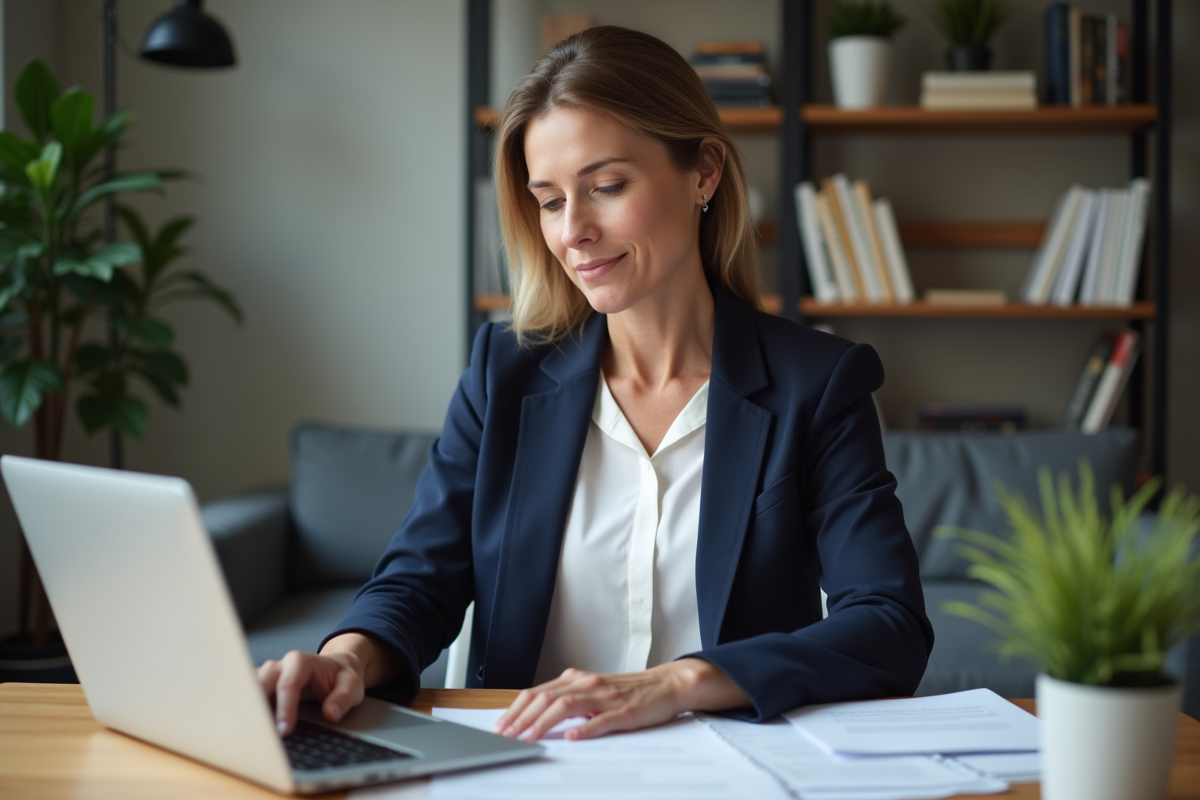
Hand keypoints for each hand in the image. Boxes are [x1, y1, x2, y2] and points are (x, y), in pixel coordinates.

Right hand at [257, 632, 399, 735]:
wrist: (333, 670)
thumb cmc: (340, 678)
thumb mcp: (352, 685)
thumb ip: (343, 698)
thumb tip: (331, 713)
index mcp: (300, 662)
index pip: (287, 685)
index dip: (285, 708)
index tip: (284, 730)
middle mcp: (279, 666)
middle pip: (260, 683)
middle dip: (256, 707)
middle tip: (256, 733)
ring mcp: (266, 675)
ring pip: (247, 688)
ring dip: (246, 709)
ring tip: (246, 732)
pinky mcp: (260, 687)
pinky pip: (246, 696)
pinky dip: (243, 711)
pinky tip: (243, 727)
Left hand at [493, 658, 749, 741]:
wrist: (667, 684)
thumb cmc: (630, 691)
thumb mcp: (594, 691)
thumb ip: (569, 699)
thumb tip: (537, 715)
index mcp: (577, 679)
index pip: (538, 693)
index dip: (516, 709)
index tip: (500, 726)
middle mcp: (587, 683)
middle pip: (546, 698)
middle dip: (521, 718)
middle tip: (505, 736)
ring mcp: (605, 697)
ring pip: (566, 706)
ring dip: (543, 723)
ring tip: (528, 739)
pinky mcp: (624, 711)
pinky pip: (602, 720)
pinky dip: (586, 728)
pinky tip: (573, 737)